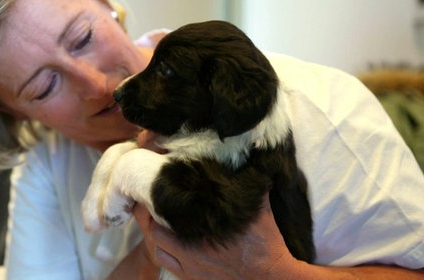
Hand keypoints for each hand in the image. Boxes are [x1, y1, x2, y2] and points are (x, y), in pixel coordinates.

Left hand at [133, 194, 301, 279]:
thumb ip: (252, 182)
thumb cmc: (266, 242)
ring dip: (156, 232)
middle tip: (156, 200)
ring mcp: (189, 264)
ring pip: (157, 245)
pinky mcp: (192, 278)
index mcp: (203, 224)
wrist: (271, 277)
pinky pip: (166, 263)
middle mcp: (190, 245)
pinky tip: (170, 243)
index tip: (159, 181)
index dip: (158, 194)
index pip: (167, 206)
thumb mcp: (261, 208)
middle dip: (153, 212)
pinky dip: (164, 252)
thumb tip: (254, 156)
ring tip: (161, 220)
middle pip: (155, 226)